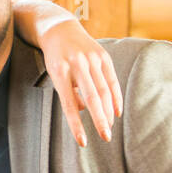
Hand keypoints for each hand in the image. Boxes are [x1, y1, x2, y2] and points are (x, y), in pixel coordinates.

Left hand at [40, 19, 122, 146]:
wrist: (60, 29)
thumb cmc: (55, 59)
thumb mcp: (54, 75)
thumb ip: (69, 93)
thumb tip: (86, 110)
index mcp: (60, 71)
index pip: (69, 104)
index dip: (76, 125)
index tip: (83, 142)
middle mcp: (77, 64)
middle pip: (92, 98)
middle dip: (100, 121)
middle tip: (106, 138)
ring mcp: (91, 59)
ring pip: (104, 91)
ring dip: (108, 112)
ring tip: (109, 127)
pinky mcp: (103, 56)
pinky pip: (112, 81)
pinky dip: (115, 98)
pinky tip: (116, 112)